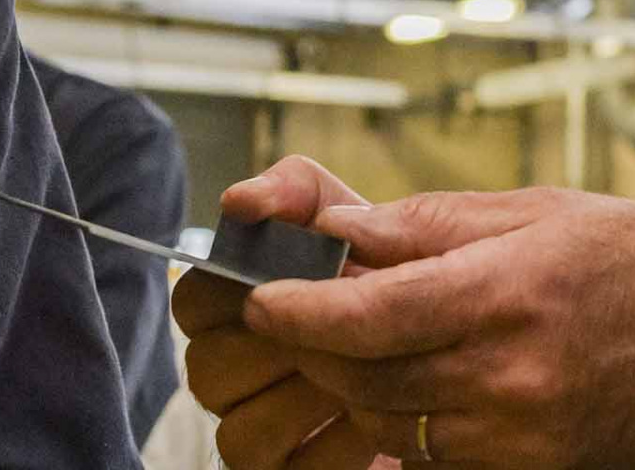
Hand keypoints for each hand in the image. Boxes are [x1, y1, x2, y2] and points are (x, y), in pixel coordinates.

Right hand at [174, 157, 401, 468]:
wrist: (444, 330)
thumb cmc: (378, 262)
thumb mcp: (341, 212)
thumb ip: (292, 191)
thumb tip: (238, 200)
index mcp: (226, 301)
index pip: (190, 301)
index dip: (231, 292)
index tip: (282, 278)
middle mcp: (227, 367)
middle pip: (207, 370)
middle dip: (275, 350)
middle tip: (333, 328)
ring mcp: (253, 426)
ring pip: (238, 432)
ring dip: (304, 401)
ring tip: (360, 372)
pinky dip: (335, 446)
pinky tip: (373, 417)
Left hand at [230, 161, 634, 468]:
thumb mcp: (532, 210)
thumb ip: (428, 224)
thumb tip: (344, 228)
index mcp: (504, 294)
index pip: (370, 315)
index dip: (301, 311)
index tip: (258, 299)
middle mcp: (510, 377)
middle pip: (367, 377)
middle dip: (311, 347)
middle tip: (283, 314)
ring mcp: (526, 437)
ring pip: (393, 424)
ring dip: (351, 386)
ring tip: (339, 344)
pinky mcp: (540, 469)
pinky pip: (439, 459)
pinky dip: (403, 424)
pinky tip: (400, 386)